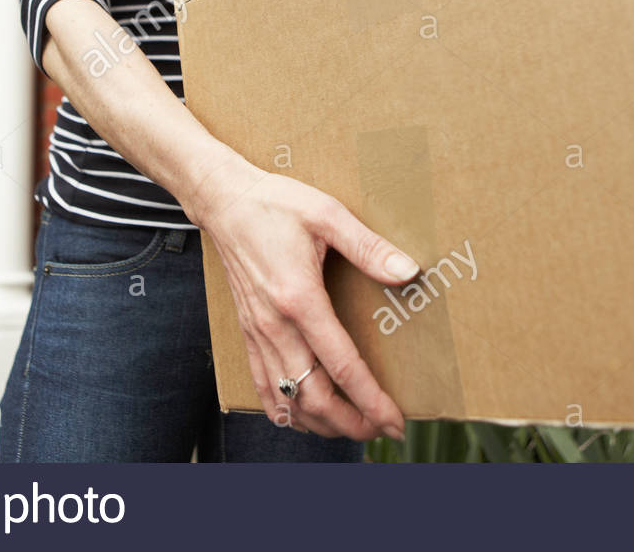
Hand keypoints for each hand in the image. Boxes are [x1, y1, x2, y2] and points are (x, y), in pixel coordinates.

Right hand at [186, 152, 418, 440]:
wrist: (224, 201)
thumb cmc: (275, 204)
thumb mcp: (327, 214)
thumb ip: (368, 247)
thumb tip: (409, 271)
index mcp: (299, 299)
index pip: (341, 367)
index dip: (371, 401)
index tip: (395, 421)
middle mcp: (275, 325)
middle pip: (313, 397)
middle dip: (351, 424)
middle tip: (383, 431)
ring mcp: (258, 332)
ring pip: (287, 400)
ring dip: (322, 423)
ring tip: (354, 427)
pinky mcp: (248, 332)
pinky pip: (263, 387)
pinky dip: (286, 410)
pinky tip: (305, 415)